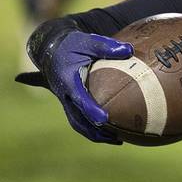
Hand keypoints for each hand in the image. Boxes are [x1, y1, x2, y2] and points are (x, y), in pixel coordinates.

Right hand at [17, 23, 132, 143]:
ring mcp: (66, 101)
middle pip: (77, 119)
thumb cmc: (73, 44)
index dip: (91, 110)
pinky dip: (93, 129)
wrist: (52, 49)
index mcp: (67, 80)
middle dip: (95, 131)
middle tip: (116, 137)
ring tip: (118, 141)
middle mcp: (64, 94)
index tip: (104, 120)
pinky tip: (113, 134)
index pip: (79, 98)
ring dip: (95, 134)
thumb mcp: (88, 41)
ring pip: (78, 124)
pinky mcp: (70, 103)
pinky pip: (80, 120)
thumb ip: (107, 46)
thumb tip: (129, 50)